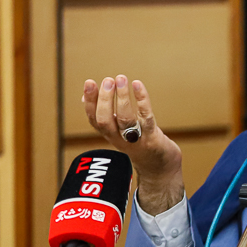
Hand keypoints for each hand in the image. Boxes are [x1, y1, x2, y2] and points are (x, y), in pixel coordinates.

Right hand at [83, 75, 184, 214]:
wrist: (161, 167)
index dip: (90, 102)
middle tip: (108, 80)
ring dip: (122, 98)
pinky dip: (141, 100)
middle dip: (104, 99)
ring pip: (125, 119)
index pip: (94, 119)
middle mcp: (120, 139)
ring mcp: (137, 139)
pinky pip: (146, 117)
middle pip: (106, 120)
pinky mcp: (152, 137)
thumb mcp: (119, 131)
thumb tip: (85, 97)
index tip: (89, 82)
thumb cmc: (139, 143)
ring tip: (121, 78)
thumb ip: (105, 117)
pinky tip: (137, 85)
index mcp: (110, 136)